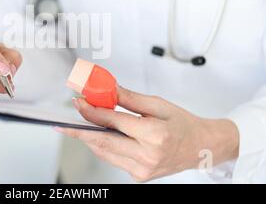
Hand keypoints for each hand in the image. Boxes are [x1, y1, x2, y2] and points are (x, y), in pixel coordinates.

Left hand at [56, 86, 238, 181]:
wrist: (202, 147)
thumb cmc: (183, 124)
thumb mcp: (158, 105)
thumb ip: (129, 98)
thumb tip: (106, 89)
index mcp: (155, 136)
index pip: (113, 122)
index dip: (91, 112)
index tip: (78, 103)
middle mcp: (147, 157)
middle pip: (103, 142)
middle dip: (80, 130)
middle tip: (63, 122)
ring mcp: (142, 170)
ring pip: (104, 153)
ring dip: (89, 138)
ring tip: (80, 124)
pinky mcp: (139, 176)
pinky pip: (112, 159)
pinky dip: (102, 146)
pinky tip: (98, 135)